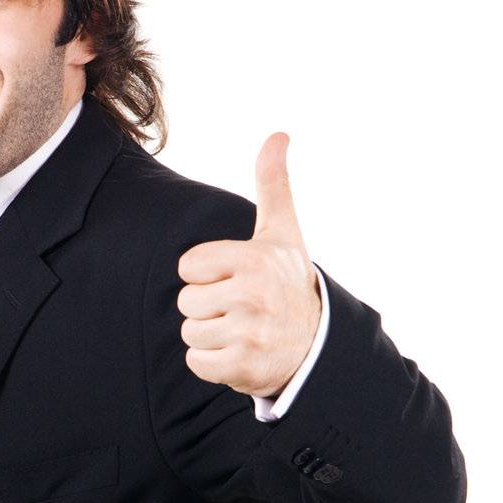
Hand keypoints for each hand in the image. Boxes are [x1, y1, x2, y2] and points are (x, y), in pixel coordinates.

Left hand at [177, 133, 321, 398]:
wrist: (317, 345)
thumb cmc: (289, 283)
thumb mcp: (283, 232)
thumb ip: (274, 184)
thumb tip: (278, 134)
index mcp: (254, 259)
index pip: (187, 267)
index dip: (205, 274)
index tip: (233, 278)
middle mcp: (252, 295)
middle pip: (185, 302)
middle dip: (207, 307)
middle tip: (239, 308)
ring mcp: (249, 334)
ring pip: (189, 333)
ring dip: (209, 336)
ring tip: (240, 330)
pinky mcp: (243, 368)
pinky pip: (196, 362)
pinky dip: (211, 363)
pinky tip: (237, 353)